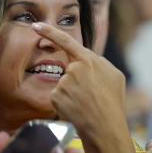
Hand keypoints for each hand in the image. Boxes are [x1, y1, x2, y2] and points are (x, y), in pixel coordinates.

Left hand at [31, 22, 126, 137]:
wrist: (105, 126)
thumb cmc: (113, 102)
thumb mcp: (115, 76)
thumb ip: (99, 63)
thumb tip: (88, 60)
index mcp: (90, 60)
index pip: (67, 41)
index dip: (50, 32)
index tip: (36, 25)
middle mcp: (74, 69)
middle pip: (71, 70)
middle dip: (78, 80)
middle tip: (93, 95)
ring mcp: (64, 83)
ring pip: (65, 84)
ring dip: (74, 93)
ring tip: (88, 103)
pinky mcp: (56, 96)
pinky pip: (59, 96)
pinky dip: (66, 103)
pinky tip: (77, 109)